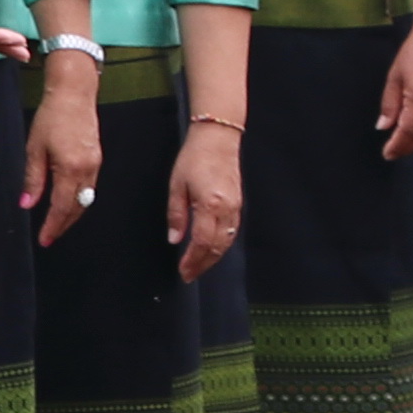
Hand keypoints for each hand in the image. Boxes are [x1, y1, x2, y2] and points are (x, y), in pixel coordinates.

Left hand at [28, 49, 107, 244]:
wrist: (74, 93)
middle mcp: (87, 170)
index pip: (61, 207)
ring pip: (86, 200)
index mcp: (70, 169)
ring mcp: (95, 164)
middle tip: (49, 237)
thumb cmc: (52, 116)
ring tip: (57, 224)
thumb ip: (33, 180)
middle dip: (63, 225)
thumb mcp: (35, 148)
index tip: (44, 240)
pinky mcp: (97, 159)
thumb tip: (27, 204)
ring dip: (72, 214)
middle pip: (77, 208)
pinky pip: (90, 188)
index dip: (52, 226)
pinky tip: (69, 202)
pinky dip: (80, 200)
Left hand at [166, 117, 244, 276]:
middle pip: (217, 247)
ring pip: (227, 241)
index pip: (201, 242)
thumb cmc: (195, 157)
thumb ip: (176, 215)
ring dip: (213, 257)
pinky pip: (232, 231)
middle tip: (189, 275)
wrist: (218, 138)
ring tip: (199, 266)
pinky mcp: (238, 203)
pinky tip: (211, 248)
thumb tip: (174, 239)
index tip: (183, 271)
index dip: (192, 260)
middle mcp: (226, 209)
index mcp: (209, 204)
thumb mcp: (177, 185)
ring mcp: (236, 206)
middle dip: (203, 264)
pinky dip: (221, 245)